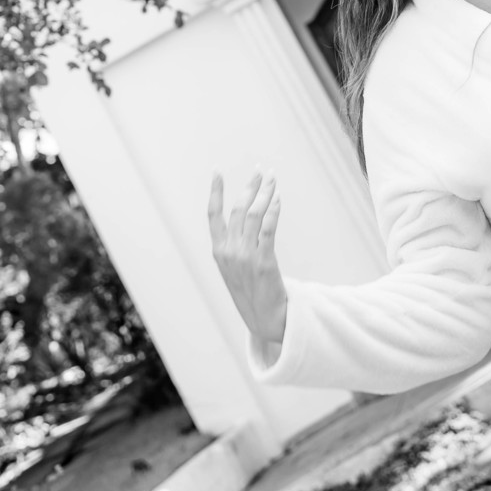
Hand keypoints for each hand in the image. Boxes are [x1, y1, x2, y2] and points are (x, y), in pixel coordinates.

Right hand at [207, 170, 287, 347]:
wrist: (263, 318)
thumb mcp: (233, 267)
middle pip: (239, 209)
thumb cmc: (249, 291)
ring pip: (254, 214)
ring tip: (272, 179)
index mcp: (218, 251)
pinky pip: (268, 228)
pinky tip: (278, 198)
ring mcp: (245, 256)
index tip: (217, 171)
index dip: (215, 191)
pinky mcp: (263, 261)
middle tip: (259, 171)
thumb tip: (245, 214)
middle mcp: (229, 251)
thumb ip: (234, 243)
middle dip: (250, 186)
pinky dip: (273, 210)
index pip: (213, 214)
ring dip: (264, 192)